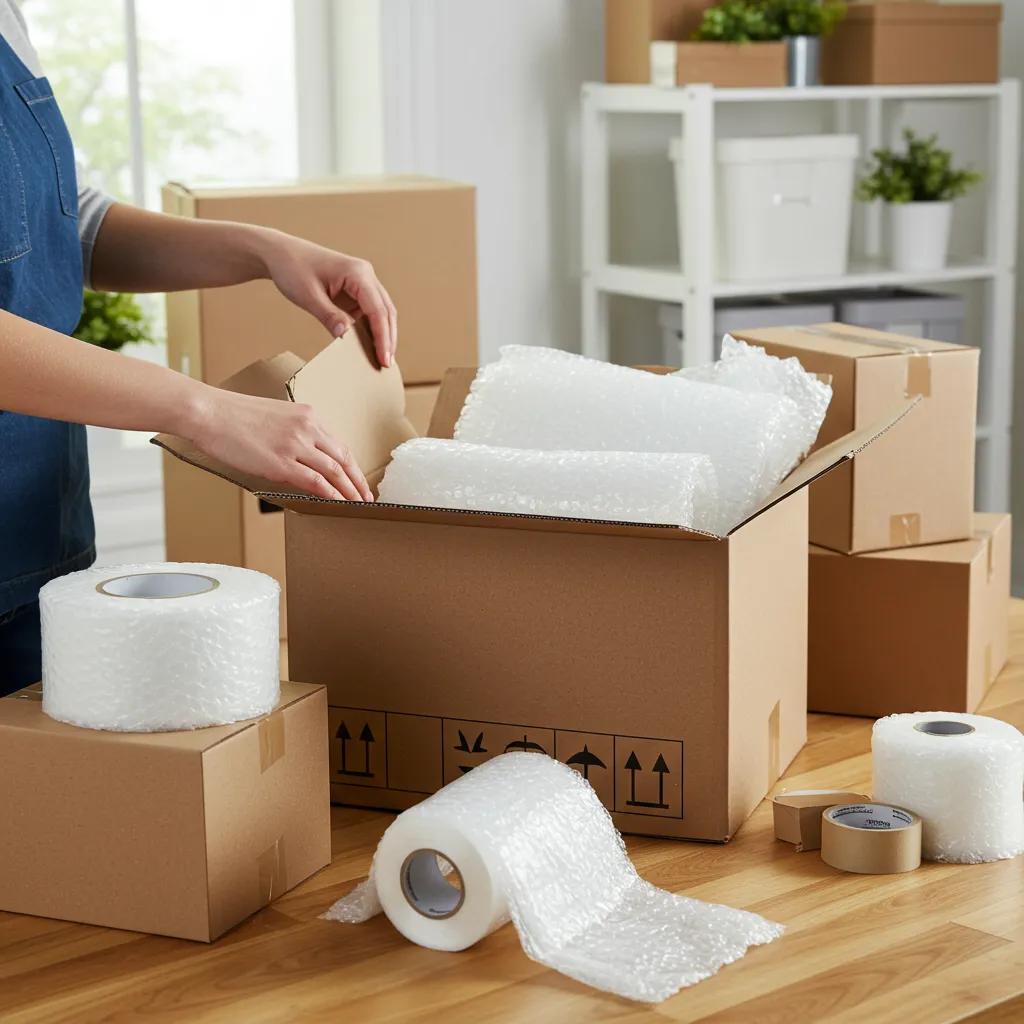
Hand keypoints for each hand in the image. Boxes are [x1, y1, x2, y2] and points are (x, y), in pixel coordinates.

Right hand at [185, 385, 372, 501]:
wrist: (209, 412)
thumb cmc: (232, 416)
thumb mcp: (273, 418)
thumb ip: (293, 435)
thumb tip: (301, 459)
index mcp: (307, 415)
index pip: (338, 444)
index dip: (352, 465)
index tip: (358, 479)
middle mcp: (307, 428)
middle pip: (343, 458)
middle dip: (358, 480)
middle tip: (367, 496)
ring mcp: (295, 445)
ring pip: (335, 472)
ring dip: (350, 491)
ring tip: (358, 505)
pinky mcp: (281, 463)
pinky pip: (316, 482)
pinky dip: (332, 495)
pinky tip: (339, 505)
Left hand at [255, 229, 397, 367]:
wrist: (281, 254)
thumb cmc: (293, 268)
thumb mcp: (308, 295)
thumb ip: (329, 316)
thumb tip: (346, 337)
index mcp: (357, 273)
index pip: (377, 309)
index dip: (383, 336)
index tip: (384, 359)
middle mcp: (365, 275)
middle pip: (386, 311)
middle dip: (388, 339)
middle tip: (387, 365)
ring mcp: (363, 283)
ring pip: (382, 312)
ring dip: (384, 335)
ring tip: (382, 360)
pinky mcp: (356, 291)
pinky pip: (370, 312)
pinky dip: (373, 330)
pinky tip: (372, 347)